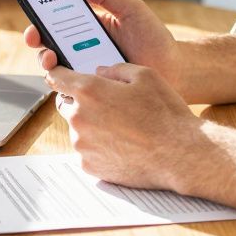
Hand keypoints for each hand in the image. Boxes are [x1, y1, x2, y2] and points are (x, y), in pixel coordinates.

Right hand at [22, 0, 186, 96]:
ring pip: (55, 68)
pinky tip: (69, 79)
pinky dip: (64, 84)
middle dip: (37, 39)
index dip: (40, 15)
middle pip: (49, 44)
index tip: (33, 9)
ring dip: (46, 61)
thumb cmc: (154, 38)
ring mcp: (86, 71)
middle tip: (37, 37)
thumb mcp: (132, 10)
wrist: (175, 70)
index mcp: (88, 27)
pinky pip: (71, 90)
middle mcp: (82, 49)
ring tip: (53, 58)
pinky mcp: (93, 91)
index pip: (57, 19)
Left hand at [47, 63, 201, 189]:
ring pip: (77, 129)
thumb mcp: (146, 76)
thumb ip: (116, 69)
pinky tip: (122, 145)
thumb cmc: (165, 113)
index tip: (58, 75)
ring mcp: (82, 145)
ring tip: (122, 128)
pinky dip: (98, 146)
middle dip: (79, 101)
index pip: (57, 77)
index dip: (57, 74)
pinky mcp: (89, 166)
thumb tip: (99, 72)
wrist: (179, 155)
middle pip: (65, 104)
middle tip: (105, 104)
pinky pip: (86, 151)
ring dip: (91, 125)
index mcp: (90, 91)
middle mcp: (79, 118)